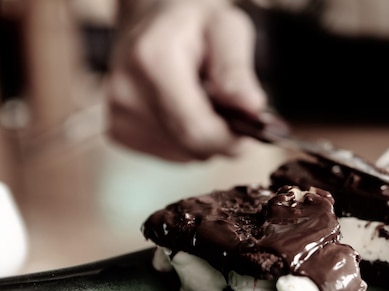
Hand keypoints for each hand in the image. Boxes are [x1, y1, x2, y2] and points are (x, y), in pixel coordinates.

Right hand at [106, 0, 265, 160]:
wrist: (151, 21)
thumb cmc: (192, 22)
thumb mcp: (226, 30)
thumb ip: (237, 70)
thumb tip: (252, 107)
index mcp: (152, 61)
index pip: (196, 128)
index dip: (231, 141)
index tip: (252, 134)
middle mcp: (127, 93)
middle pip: (191, 146)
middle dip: (222, 138)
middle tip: (233, 111)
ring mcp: (120, 116)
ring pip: (185, 155)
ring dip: (206, 138)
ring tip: (204, 102)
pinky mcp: (121, 132)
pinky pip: (172, 154)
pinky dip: (187, 141)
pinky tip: (185, 111)